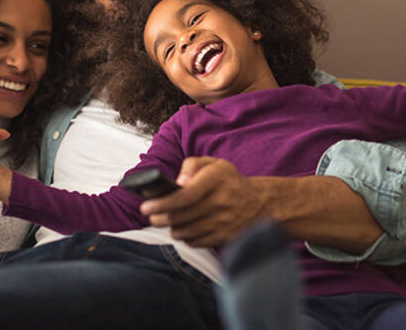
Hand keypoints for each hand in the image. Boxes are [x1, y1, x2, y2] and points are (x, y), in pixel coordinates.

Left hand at [140, 157, 265, 246]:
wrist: (259, 202)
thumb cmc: (229, 181)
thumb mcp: (214, 163)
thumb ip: (191, 165)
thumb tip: (177, 183)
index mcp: (216, 180)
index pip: (185, 195)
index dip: (162, 203)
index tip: (145, 207)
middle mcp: (221, 202)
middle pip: (181, 216)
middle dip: (159, 218)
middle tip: (152, 216)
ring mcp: (224, 222)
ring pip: (185, 232)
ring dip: (171, 228)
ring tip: (167, 221)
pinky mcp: (224, 237)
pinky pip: (195, 242)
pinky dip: (186, 237)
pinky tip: (185, 228)